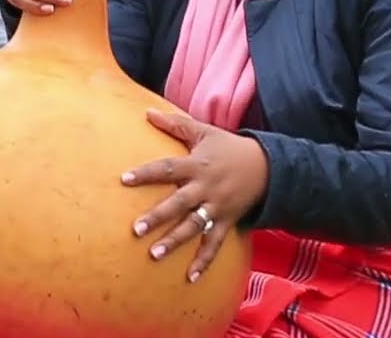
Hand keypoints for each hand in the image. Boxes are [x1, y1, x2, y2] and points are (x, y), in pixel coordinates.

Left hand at [121, 109, 268, 282]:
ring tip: (154, 255)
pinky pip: (214, 244)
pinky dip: (204, 261)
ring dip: (175, 241)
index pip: (167, 168)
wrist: (267, 166)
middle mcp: (205, 188)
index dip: (146, 173)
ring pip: (194, 227)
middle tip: (135, 229)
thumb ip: (175, 124)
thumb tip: (147, 112)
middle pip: (178, 203)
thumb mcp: (204, 132)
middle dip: (157, 216)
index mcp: (196, 165)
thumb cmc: (228, 147)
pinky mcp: (227, 221)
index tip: (124, 179)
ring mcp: (217, 207)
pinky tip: (190, 278)